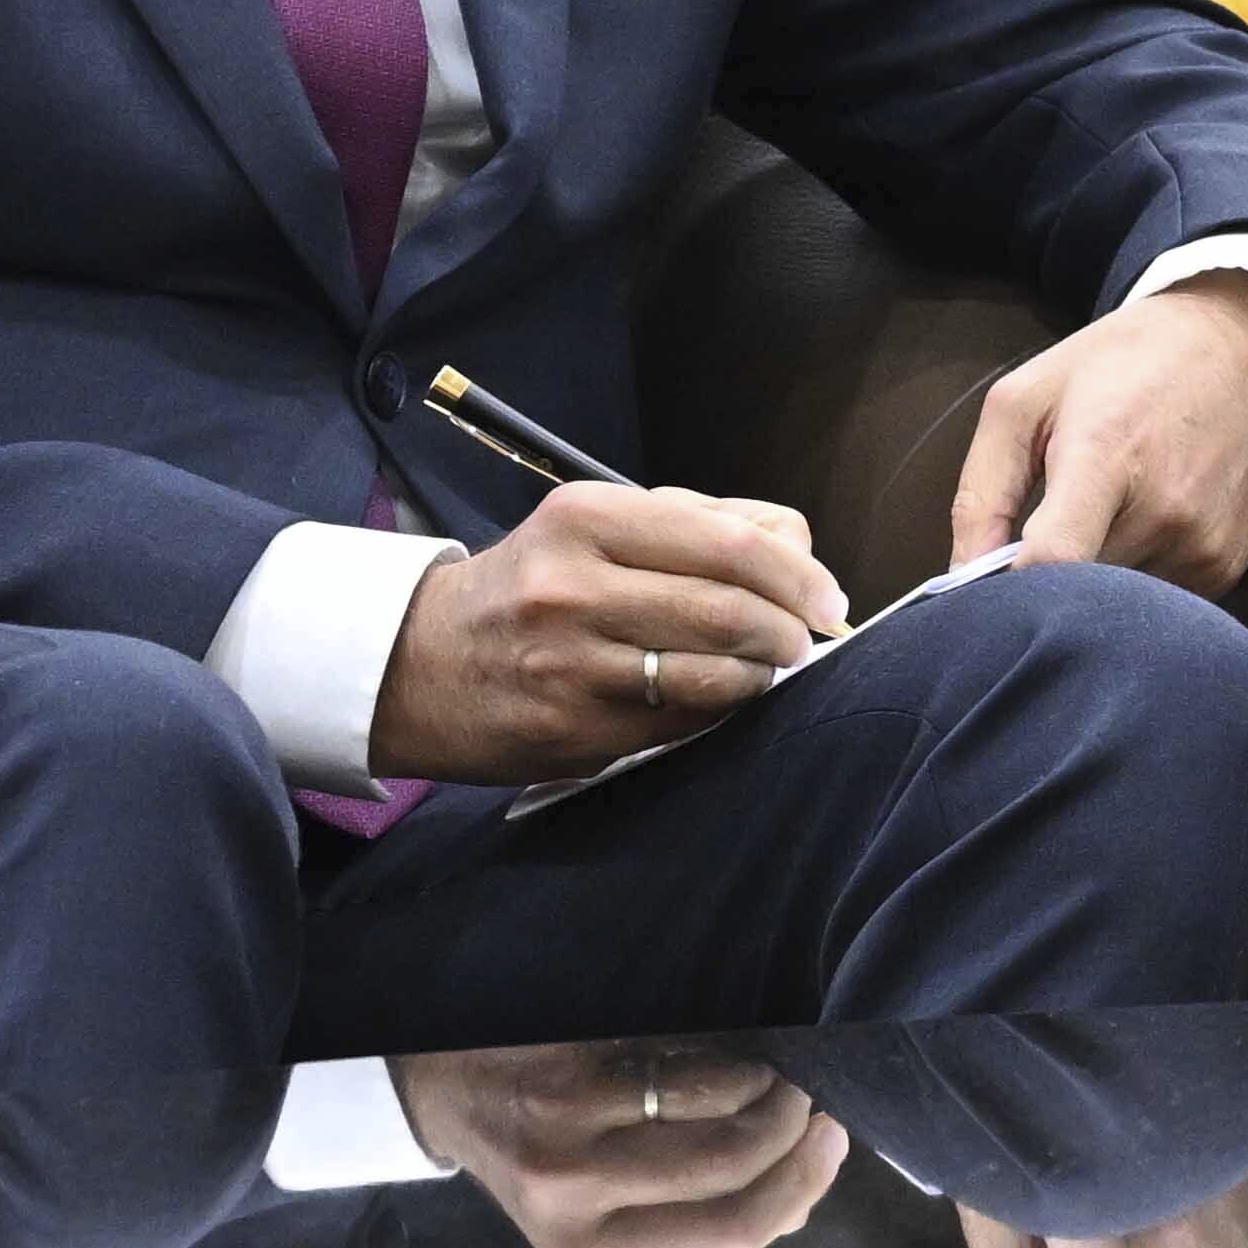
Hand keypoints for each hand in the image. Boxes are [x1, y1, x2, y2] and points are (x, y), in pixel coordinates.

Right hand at [377, 480, 844, 783]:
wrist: (419, 664)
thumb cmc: (531, 586)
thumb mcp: (596, 526)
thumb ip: (701, 523)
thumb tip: (799, 546)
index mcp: (587, 518)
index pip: (729, 543)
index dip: (797, 574)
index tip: (829, 598)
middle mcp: (573, 587)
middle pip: (729, 609)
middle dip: (789, 630)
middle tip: (804, 640)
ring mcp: (570, 664)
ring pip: (712, 673)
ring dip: (761, 676)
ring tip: (765, 670)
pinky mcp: (571, 729)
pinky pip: (680, 722)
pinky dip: (719, 710)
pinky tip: (719, 698)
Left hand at [395, 1042, 855, 1247]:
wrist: (456, 1094)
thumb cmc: (547, 1161)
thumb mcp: (606, 1215)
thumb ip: (696, 1219)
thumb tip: (794, 1209)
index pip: (728, 1237)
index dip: (798, 1188)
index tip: (831, 1145)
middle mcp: (575, 1201)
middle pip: (734, 1170)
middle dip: (795, 1133)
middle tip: (813, 1106)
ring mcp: (566, 1134)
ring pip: (718, 1108)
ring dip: (769, 1087)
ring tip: (775, 1079)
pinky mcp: (569, 1072)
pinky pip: (684, 1063)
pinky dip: (727, 1058)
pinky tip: (730, 1054)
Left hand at [950, 273, 1247, 597]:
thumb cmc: (1127, 363)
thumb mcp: (1029, 397)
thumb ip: (983, 490)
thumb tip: (961, 577)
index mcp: (1106, 455)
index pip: (1053, 560)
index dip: (1009, 590)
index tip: (988, 588)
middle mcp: (1166, 508)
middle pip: (1077, 594)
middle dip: (1044, 583)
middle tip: (1036, 542)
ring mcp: (1203, 542)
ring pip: (1116, 607)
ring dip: (1093, 583)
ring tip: (1101, 520)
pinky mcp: (1228, 564)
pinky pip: (1158, 602)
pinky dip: (1135, 579)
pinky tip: (1143, 525)